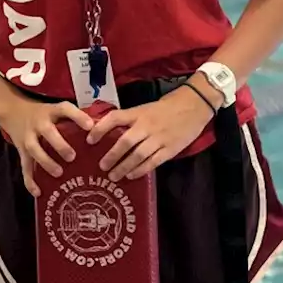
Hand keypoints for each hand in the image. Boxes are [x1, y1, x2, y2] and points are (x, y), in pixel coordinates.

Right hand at [0, 99, 94, 196]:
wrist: (13, 111)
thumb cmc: (43, 114)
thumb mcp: (56, 110)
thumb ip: (74, 118)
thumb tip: (100, 129)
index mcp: (52, 111)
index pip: (65, 109)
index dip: (78, 117)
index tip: (90, 126)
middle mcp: (39, 123)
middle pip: (48, 132)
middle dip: (59, 144)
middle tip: (72, 157)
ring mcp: (28, 137)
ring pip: (34, 149)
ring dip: (46, 162)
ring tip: (59, 173)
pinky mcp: (22, 151)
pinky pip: (25, 166)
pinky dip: (30, 181)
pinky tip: (38, 192)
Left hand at [85, 86, 214, 181]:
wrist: (194, 105)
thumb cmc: (166, 108)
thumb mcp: (145, 108)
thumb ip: (129, 119)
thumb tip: (107, 130)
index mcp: (138, 113)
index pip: (115, 118)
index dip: (100, 128)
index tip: (89, 140)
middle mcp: (147, 125)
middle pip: (125, 141)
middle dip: (112, 155)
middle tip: (101, 166)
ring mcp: (159, 138)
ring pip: (138, 155)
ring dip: (124, 167)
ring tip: (113, 176)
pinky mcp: (170, 149)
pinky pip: (153, 162)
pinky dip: (140, 170)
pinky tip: (131, 175)